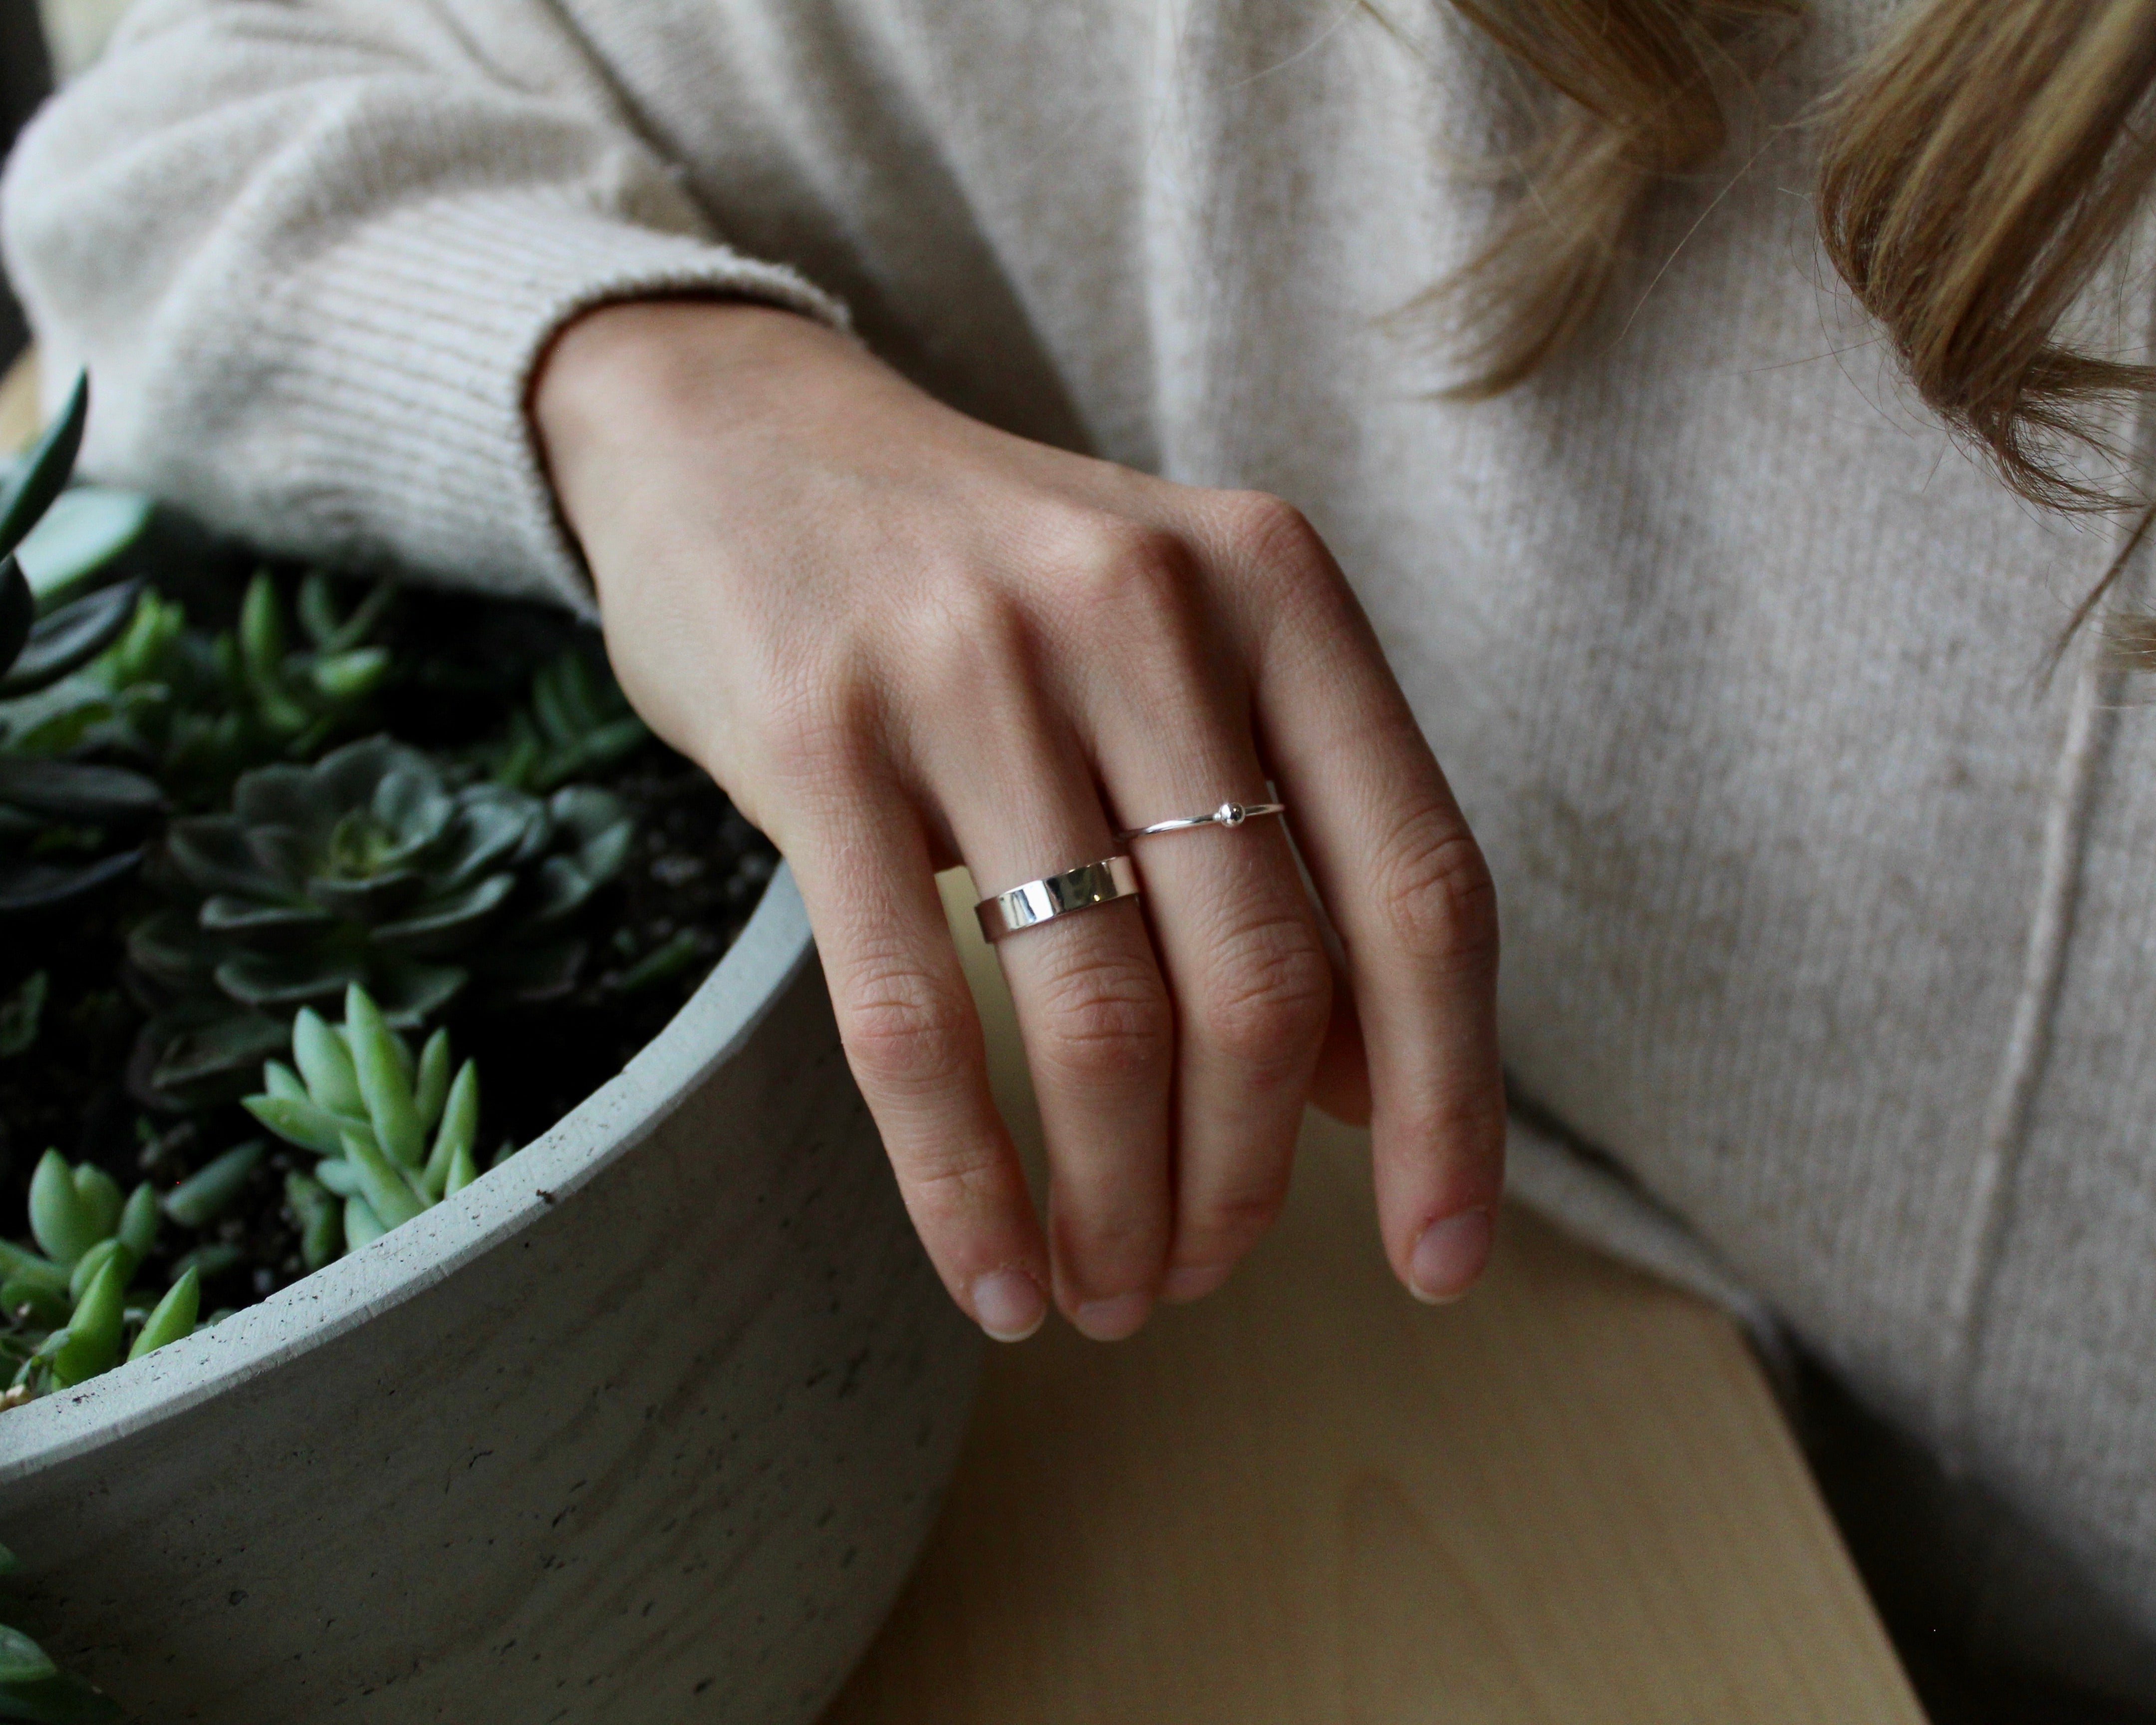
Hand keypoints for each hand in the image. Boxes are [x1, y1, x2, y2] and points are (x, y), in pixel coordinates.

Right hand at [533, 301, 1502, 1341]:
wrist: (740, 433)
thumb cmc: (990, 588)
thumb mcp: (1179, 663)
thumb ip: (1295, 846)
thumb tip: (1385, 1091)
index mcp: (1276, 591)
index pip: (1421, 888)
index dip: (1454, 1103)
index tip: (1440, 1261)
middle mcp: (1146, 612)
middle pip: (1263, 982)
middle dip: (1243, 1184)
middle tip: (1196, 1278)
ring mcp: (973, 665)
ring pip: (1098, 1017)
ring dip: (1116, 1204)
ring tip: (1105, 1288)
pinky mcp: (817, 731)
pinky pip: (911, 1016)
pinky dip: (961, 1181)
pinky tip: (988, 1271)